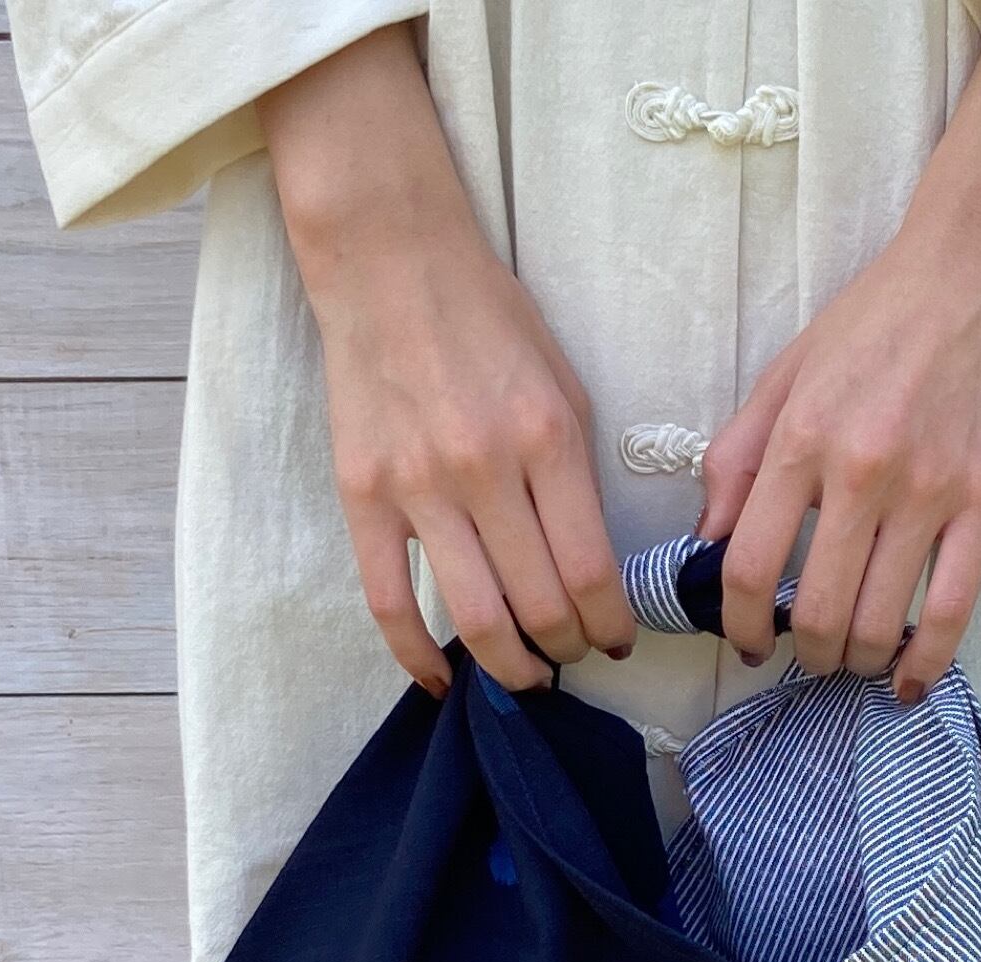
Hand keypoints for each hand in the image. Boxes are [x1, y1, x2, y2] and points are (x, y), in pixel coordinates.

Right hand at [259, 27, 634, 694]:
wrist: (388, 262)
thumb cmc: (488, 321)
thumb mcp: (563, 387)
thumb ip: (577, 478)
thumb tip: (591, 568)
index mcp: (548, 439)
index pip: (592, 570)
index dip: (612, 626)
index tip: (618, 642)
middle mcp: (486, 469)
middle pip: (541, 606)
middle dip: (567, 650)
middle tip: (572, 657)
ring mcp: (419, 486)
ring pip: (475, 617)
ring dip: (510, 667)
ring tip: (526, 677)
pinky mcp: (362, 495)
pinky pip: (389, 602)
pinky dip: (417, 657)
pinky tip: (443, 681)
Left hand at [699, 0, 980, 700]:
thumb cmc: (878, 318)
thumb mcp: (786, 374)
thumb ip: (737, 457)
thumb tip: (705, 539)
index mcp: (801, 438)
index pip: (747, 566)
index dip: (738, 624)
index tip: (746, 642)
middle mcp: (861, 470)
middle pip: (815, 610)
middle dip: (803, 654)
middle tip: (806, 655)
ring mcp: (930, 491)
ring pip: (878, 621)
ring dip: (856, 660)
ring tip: (852, 658)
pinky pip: (952, 611)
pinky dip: (924, 662)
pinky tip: (905, 680)